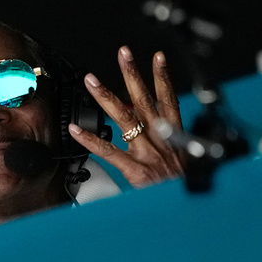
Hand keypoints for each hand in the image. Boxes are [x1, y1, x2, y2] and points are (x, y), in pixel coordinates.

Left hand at [68, 46, 183, 188]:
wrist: (186, 207)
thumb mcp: (184, 160)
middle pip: (144, 100)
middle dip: (133, 75)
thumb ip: (168, 142)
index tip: (158, 58)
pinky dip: (91, 140)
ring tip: (92, 81)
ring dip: (106, 97)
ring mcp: (147, 153)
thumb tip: (151, 127)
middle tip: (123, 55)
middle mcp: (160, 139)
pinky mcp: (136, 170)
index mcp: (173, 136)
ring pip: (125, 119)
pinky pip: (110, 152)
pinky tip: (76, 130)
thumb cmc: (181, 187)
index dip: (164, 77)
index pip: (169, 100)